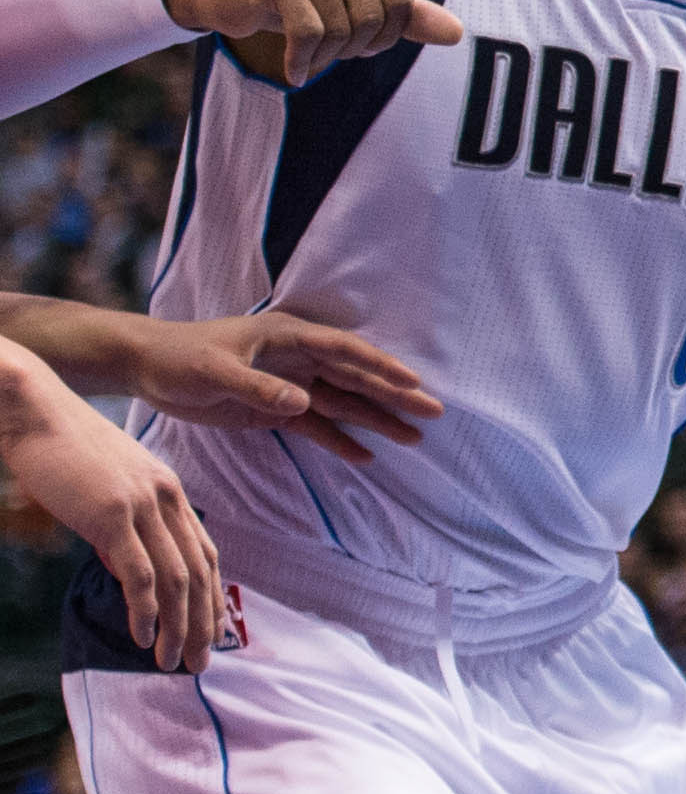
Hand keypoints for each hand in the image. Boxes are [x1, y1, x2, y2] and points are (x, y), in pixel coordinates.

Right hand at [0, 348, 212, 670]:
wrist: (36, 412)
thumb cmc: (63, 451)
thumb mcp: (107, 489)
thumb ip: (125, 528)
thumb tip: (130, 573)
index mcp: (169, 491)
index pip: (205, 554)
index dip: (211, 597)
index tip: (210, 632)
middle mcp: (166, 498)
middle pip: (200, 572)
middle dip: (203, 623)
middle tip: (199, 662)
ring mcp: (142, 505)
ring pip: (176, 578)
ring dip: (177, 626)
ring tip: (172, 662)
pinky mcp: (112, 514)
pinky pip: (139, 572)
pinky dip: (146, 609)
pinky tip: (142, 636)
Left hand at [114, 310, 436, 463]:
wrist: (145, 367)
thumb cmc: (179, 358)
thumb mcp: (215, 371)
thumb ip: (258, 387)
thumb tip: (304, 402)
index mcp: (289, 337)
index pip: (345, 352)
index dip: (380, 367)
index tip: (412, 383)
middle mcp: (298, 359)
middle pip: (355, 378)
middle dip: (394, 394)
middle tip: (433, 411)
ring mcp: (290, 385)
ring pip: (343, 403)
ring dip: (376, 419)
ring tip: (414, 437)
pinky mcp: (276, 410)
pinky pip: (317, 427)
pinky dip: (340, 441)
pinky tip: (366, 456)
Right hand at [159, 0, 465, 85]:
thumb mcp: (355, 0)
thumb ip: (405, 15)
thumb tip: (457, 34)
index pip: (401, 2)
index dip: (386, 38)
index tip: (362, 46)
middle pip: (371, 16)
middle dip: (354, 49)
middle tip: (331, 54)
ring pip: (339, 28)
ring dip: (326, 57)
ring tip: (309, 56)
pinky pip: (308, 34)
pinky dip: (303, 62)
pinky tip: (294, 71)